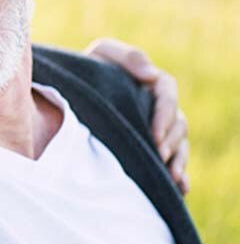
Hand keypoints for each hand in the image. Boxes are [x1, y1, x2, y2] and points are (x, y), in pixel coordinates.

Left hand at [84, 38, 188, 194]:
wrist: (63, 90)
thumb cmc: (85, 70)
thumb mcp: (102, 54)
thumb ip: (128, 57)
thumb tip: (152, 75)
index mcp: (148, 84)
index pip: (167, 94)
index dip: (165, 114)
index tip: (155, 134)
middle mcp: (156, 108)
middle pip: (177, 124)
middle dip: (171, 142)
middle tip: (158, 157)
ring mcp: (154, 130)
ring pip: (178, 145)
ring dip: (178, 161)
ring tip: (171, 177)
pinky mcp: (147, 149)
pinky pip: (171, 163)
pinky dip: (179, 177)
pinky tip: (179, 189)